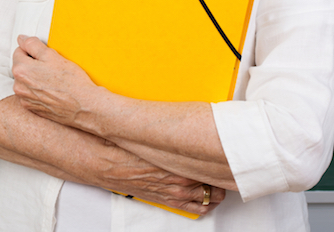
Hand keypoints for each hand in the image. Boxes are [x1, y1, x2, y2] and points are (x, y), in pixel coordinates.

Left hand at [11, 35, 97, 128]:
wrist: (83, 106)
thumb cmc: (70, 80)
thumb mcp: (52, 56)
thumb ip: (32, 45)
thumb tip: (21, 39)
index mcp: (20, 70)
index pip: (19, 51)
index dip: (33, 51)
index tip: (45, 57)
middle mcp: (18, 86)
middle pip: (21, 67)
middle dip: (33, 64)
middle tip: (51, 68)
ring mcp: (24, 99)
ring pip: (26, 81)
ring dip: (34, 78)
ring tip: (52, 81)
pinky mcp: (31, 108)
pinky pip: (30, 93)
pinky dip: (38, 90)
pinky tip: (51, 90)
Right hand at [96, 142, 226, 215]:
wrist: (104, 164)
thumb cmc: (126, 149)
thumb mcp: (154, 136)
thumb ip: (175, 133)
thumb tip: (193, 123)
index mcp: (179, 162)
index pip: (212, 164)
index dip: (224, 160)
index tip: (229, 154)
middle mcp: (180, 181)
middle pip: (215, 182)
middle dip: (222, 175)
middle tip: (226, 166)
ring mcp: (175, 194)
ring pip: (209, 198)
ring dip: (215, 190)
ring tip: (220, 180)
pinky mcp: (168, 201)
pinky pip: (195, 208)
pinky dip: (204, 204)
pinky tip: (208, 197)